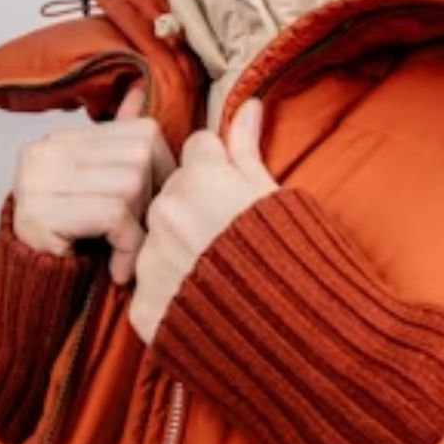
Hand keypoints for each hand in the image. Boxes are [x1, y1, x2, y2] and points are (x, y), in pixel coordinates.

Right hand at [12, 86, 175, 283]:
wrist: (32, 291)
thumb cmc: (74, 239)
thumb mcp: (101, 186)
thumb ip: (120, 142)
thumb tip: (140, 92)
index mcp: (59, 141)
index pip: (139, 132)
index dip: (161, 170)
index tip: (154, 205)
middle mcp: (43, 153)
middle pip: (138, 157)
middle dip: (153, 200)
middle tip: (144, 234)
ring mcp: (37, 181)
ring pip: (130, 185)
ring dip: (141, 229)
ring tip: (129, 254)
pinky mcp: (39, 214)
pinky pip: (113, 214)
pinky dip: (128, 244)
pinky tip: (118, 267)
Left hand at [129, 98, 276, 343]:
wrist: (298, 338)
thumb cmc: (296, 261)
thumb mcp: (277, 197)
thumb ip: (248, 150)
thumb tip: (247, 105)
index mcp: (201, 179)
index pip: (197, 150)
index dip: (220, 168)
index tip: (236, 192)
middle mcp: (167, 214)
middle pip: (173, 192)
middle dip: (195, 207)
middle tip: (229, 236)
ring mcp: (152, 262)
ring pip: (157, 238)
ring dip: (179, 249)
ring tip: (219, 275)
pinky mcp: (145, 307)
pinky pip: (151, 289)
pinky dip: (172, 295)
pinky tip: (205, 304)